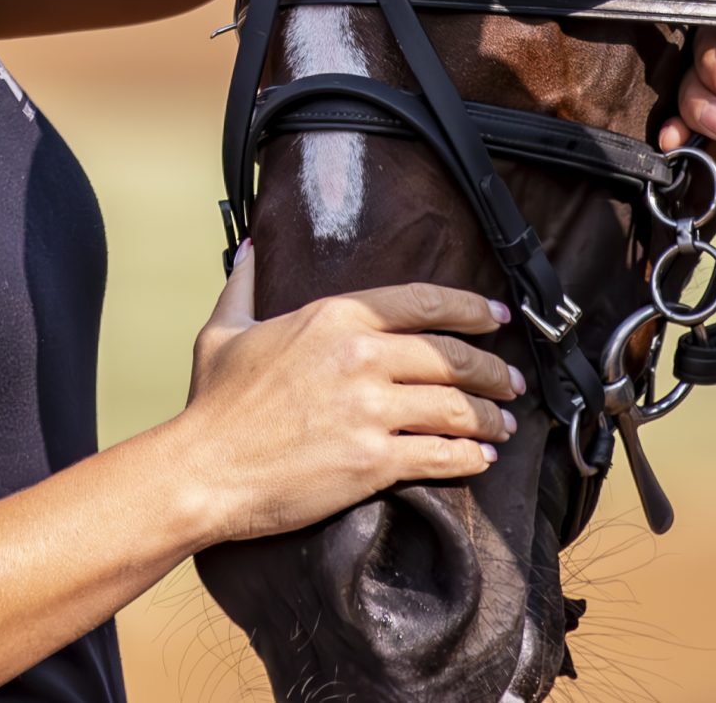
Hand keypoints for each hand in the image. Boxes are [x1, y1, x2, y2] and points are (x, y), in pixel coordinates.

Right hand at [175, 245, 526, 541]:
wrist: (202, 471)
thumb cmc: (213, 405)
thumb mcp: (224, 330)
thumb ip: (245, 283)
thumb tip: (252, 244)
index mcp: (336, 317)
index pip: (425, 302)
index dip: (472, 309)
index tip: (499, 318)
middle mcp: (361, 357)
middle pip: (453, 356)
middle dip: (494, 370)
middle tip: (513, 382)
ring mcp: (370, 410)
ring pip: (456, 407)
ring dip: (490, 418)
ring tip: (505, 426)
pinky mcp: (371, 461)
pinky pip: (439, 455)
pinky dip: (469, 458)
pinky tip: (480, 460)